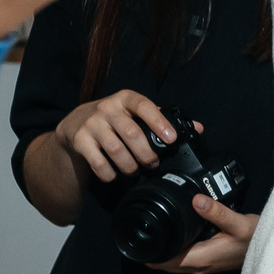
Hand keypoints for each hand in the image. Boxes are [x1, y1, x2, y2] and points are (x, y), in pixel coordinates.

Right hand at [57, 93, 180, 181]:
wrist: (75, 124)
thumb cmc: (115, 119)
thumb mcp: (136, 113)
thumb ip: (163, 119)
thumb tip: (197, 128)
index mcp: (126, 98)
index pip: (144, 106)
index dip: (159, 122)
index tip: (171, 139)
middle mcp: (107, 108)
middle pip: (132, 134)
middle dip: (147, 154)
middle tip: (153, 164)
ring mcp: (91, 123)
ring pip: (116, 151)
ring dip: (130, 166)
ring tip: (135, 171)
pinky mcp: (79, 140)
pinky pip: (99, 163)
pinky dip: (110, 174)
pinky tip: (115, 175)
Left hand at [147, 197, 257, 273]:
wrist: (273, 250)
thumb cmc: (257, 239)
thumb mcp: (238, 223)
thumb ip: (216, 211)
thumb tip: (195, 199)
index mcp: (201, 258)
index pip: (165, 262)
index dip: (149, 254)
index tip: (136, 242)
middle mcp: (200, 266)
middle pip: (166, 265)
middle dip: (153, 253)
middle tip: (141, 232)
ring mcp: (205, 267)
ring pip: (175, 264)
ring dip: (164, 254)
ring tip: (154, 234)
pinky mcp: (211, 262)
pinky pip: (185, 260)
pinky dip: (176, 252)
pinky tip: (177, 237)